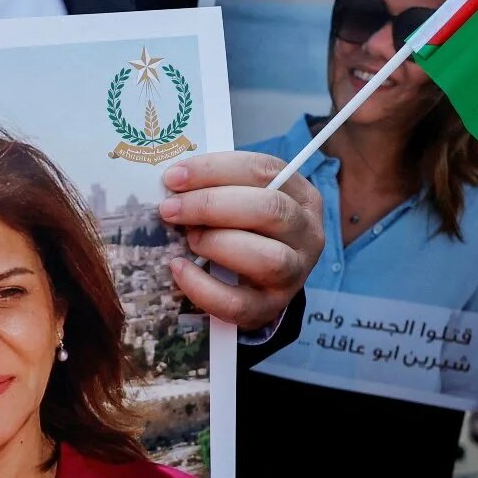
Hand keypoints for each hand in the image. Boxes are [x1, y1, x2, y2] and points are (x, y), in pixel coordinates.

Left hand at [159, 151, 321, 333]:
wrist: (260, 282)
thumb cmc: (247, 229)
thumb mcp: (242, 200)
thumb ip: (218, 188)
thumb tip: (173, 184)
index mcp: (302, 196)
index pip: (265, 170)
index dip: (216, 170)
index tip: (173, 177)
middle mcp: (307, 233)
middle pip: (270, 209)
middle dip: (211, 205)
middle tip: (170, 209)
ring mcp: (294, 274)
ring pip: (267, 258)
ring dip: (217, 243)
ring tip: (188, 239)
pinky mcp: (270, 308)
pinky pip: (238, 303)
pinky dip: (202, 286)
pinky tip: (179, 269)